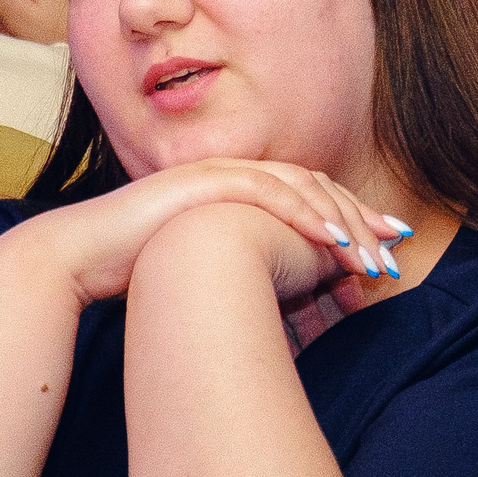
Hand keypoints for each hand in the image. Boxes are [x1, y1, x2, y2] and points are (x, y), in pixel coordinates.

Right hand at [21, 158, 408, 311]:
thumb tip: (277, 302)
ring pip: (300, 187)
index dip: (347, 220)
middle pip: (314, 187)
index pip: (304, 198)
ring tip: (373, 252)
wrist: (81, 257)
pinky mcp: (206, 182)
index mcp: (234, 193)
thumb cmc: (134, 271)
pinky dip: (306, 214)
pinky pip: (270, 192)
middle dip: (360, 215)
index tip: (382, 247)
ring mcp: (219, 174)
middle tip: (397, 242)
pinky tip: (335, 239)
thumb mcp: (201, 269)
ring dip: (343, 218)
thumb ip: (240, 272)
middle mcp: (232, 175)